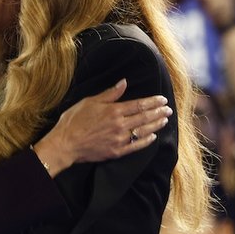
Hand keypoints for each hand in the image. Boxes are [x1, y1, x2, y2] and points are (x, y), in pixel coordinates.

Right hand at [34, 79, 170, 172]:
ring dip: (156, 125)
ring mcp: (119, 139)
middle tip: (168, 109)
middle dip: (158, 112)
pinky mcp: (117, 151)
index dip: (153, 102)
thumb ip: (110, 93)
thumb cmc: (74, 120)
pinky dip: (146, 141)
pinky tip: (153, 136)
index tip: (162, 99)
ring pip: (143, 131)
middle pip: (145, 117)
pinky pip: (136, 146)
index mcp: (114, 111)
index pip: (139, 105)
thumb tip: (124, 82)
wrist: (66, 143)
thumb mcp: (90, 101)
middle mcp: (120, 125)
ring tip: (164, 120)